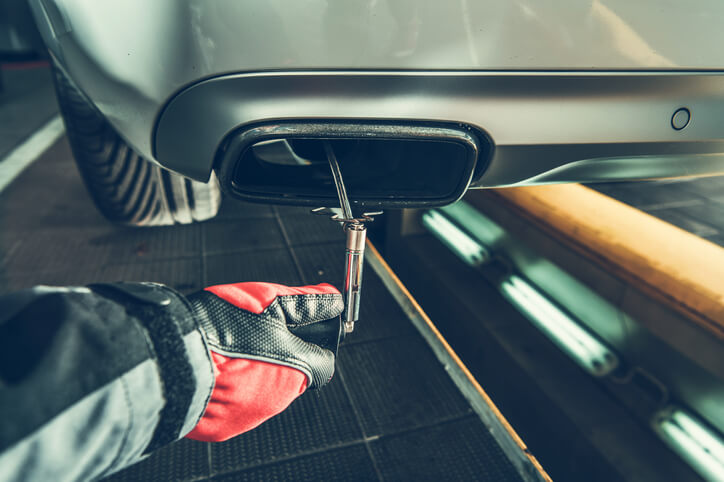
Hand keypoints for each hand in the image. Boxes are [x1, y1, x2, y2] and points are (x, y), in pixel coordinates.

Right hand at [184, 282, 342, 441]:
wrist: (171, 361)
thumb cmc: (222, 330)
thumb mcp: (271, 301)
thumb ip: (307, 302)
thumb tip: (331, 299)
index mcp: (298, 370)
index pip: (322, 360)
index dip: (310, 340)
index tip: (295, 328)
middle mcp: (279, 399)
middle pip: (291, 374)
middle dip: (279, 353)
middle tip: (255, 332)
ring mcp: (251, 416)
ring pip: (263, 389)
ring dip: (254, 370)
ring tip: (230, 348)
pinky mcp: (224, 427)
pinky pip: (235, 405)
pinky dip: (230, 388)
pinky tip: (216, 368)